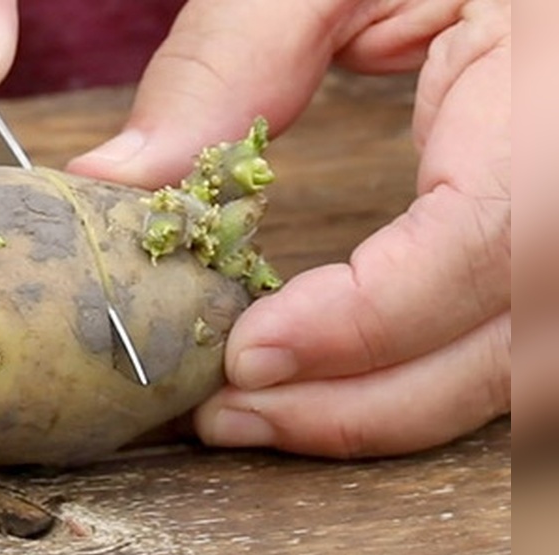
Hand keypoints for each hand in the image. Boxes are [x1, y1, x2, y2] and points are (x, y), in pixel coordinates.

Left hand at [69, 0, 510, 457]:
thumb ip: (234, 58)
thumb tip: (120, 175)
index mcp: (542, 93)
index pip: (485, 239)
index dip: (368, 319)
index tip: (248, 355)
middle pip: (500, 345)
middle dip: (356, 401)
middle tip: (225, 412)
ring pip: (502, 369)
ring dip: (374, 410)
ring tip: (254, 413)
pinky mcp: (533, 241)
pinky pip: (492, 344)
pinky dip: (403, 379)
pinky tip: (318, 381)